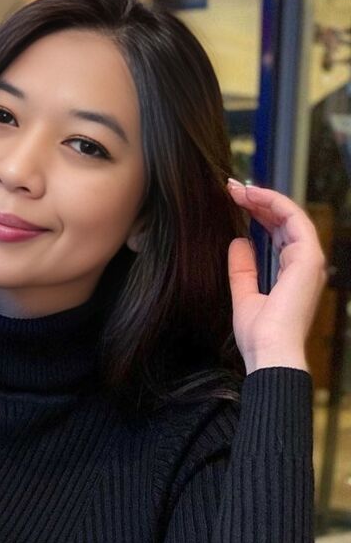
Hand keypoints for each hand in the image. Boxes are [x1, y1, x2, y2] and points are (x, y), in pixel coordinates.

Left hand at [226, 179, 326, 374]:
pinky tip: (252, 196)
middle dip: (259, 202)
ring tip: (237, 189)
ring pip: (290, 215)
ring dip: (264, 198)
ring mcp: (310, 260)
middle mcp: (305, 265)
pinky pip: (293, 218)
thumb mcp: (244, 296)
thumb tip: (238, 242)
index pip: (279, 235)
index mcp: (293, 275)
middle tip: (232, 189)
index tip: (234, 203)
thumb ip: (243, 269)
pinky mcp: (308, 258)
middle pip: (284, 222)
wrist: (270, 353)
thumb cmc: (259, 335)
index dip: (258, 215)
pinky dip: (273, 203)